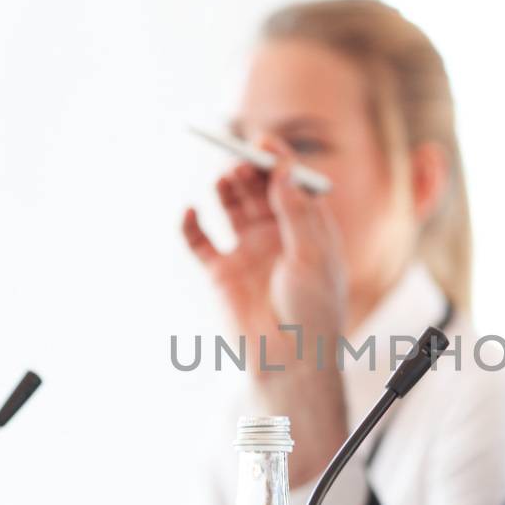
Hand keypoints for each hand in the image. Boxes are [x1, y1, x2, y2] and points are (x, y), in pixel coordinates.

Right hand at [182, 139, 349, 477]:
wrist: (289, 361)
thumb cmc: (312, 313)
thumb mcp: (312, 255)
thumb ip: (296, 210)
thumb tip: (281, 167)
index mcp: (308, 230)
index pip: (292, 184)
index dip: (278, 161)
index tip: (263, 143)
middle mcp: (278, 236)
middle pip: (258, 189)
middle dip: (249, 171)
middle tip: (239, 162)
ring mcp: (248, 252)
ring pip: (231, 207)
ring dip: (225, 189)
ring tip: (224, 182)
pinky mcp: (222, 272)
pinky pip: (200, 240)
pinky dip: (191, 223)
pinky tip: (191, 211)